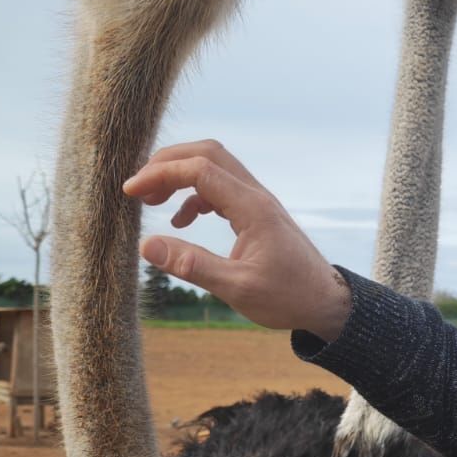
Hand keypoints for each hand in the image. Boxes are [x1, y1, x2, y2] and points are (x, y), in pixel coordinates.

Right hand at [123, 140, 351, 340]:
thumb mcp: (237, 289)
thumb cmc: (288, 298)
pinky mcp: (257, 214)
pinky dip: (195, 196)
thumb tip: (147, 246)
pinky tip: (180, 220)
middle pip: (208, 154)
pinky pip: (221, 188)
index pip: (200, 170)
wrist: (326, 302)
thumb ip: (192, 265)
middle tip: (138, 188)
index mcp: (252, 208)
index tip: (131, 192)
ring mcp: (258, 202)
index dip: (161, 174)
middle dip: (168, 163)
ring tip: (151, 201)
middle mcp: (256, 196)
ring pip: (215, 167)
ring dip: (180, 176)